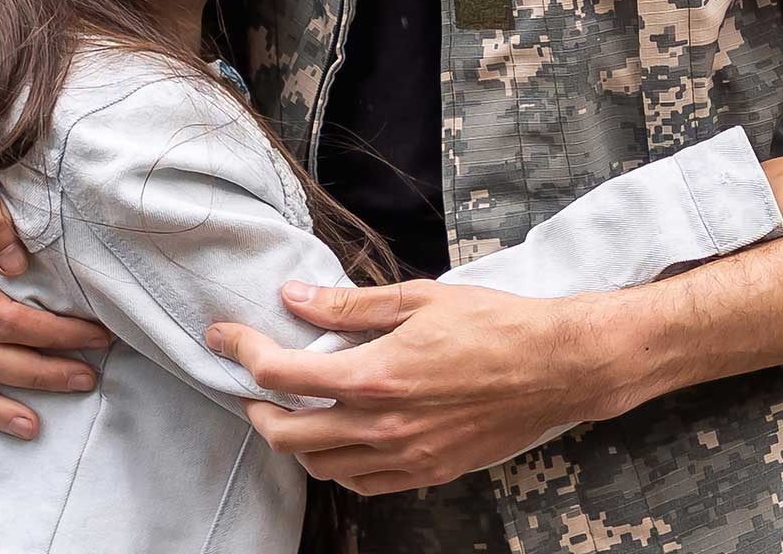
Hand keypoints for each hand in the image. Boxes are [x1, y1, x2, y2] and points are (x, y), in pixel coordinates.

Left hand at [205, 280, 606, 495]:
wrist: (557, 367)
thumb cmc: (495, 325)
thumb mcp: (419, 299)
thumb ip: (350, 306)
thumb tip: (295, 298)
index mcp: (375, 376)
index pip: (283, 375)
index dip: (243, 353)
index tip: (225, 337)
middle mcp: (383, 426)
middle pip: (287, 435)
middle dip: (255, 408)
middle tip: (251, 384)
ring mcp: (406, 456)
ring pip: (321, 467)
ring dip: (294, 441)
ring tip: (292, 412)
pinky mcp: (429, 471)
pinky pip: (364, 484)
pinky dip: (339, 466)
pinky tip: (341, 441)